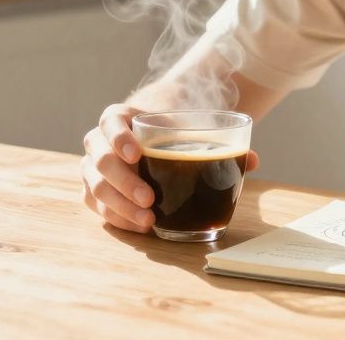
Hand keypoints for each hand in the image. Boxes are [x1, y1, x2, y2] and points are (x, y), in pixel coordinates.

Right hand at [81, 103, 259, 234]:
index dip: (119, 138)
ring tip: (149, 220)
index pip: (110, 123)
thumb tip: (252, 159)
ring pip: (95, 188)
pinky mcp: (95, 192)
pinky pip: (98, 208)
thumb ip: (218, 140)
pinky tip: (141, 226)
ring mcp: (93, 169)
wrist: (149, 137)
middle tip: (150, 198)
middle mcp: (98, 142)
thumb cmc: (169, 131)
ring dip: (121, 206)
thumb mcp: (187, 127)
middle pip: (100, 161)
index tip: (137, 153)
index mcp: (118, 118)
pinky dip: (119, 218)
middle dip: (124, 182)